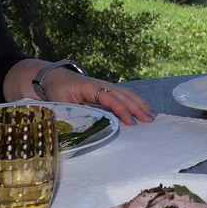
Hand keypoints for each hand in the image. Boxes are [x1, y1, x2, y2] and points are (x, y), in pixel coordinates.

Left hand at [40, 68, 154, 125]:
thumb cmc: (56, 91)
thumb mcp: (59, 104)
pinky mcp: (106, 90)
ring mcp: (105, 86)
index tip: (130, 122)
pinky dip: (135, 101)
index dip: (121, 110)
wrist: (54, 77)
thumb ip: (71, 114)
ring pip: (126, 93)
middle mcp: (100, 84)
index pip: (109, 98)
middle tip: (149, 120)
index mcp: (88, 87)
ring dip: (140, 104)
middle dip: (137, 107)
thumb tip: (80, 130)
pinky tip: (143, 108)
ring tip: (152, 115)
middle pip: (123, 94)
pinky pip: (124, 94)